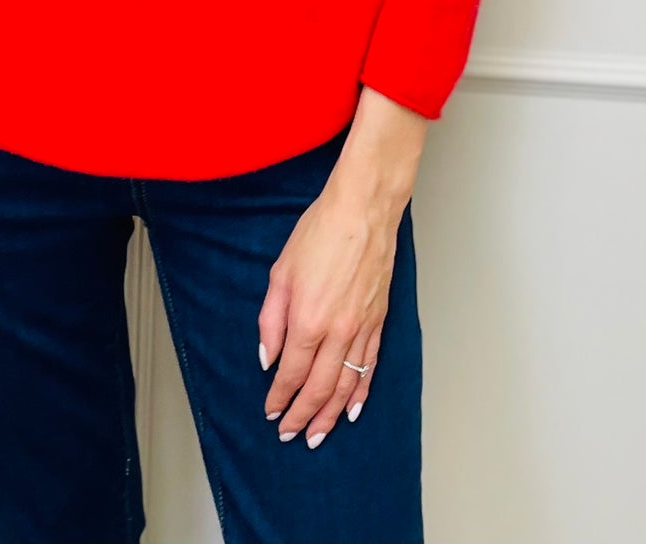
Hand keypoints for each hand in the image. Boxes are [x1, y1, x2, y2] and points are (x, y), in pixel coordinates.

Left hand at [256, 176, 405, 447]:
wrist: (363, 212)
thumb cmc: (319, 233)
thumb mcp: (280, 272)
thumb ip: (270, 320)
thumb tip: (267, 358)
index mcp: (308, 321)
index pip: (290, 374)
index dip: (279, 398)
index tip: (271, 413)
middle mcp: (337, 333)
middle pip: (318, 389)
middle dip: (303, 417)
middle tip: (291, 435)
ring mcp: (362, 330)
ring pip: (346, 386)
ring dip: (330, 415)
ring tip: (319, 435)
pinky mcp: (378, 322)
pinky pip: (370, 368)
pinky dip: (361, 393)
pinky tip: (352, 409)